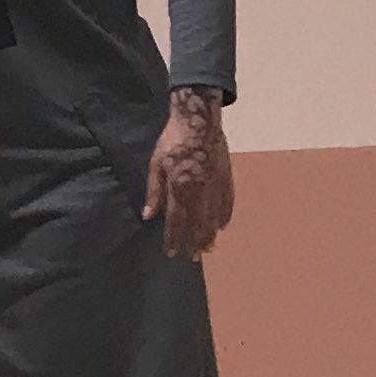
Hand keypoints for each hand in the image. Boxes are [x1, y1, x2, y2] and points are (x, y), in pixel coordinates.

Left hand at [143, 91, 234, 260]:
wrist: (198, 118)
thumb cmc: (172, 140)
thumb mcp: (156, 164)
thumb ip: (154, 192)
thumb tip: (147, 216)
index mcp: (180, 186)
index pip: (177, 220)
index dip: (174, 238)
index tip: (172, 253)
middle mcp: (199, 189)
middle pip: (197, 222)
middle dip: (193, 242)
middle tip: (192, 258)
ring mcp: (215, 183)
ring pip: (213, 215)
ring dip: (209, 233)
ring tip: (207, 248)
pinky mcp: (226, 175)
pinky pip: (227, 200)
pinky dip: (225, 214)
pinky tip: (222, 226)